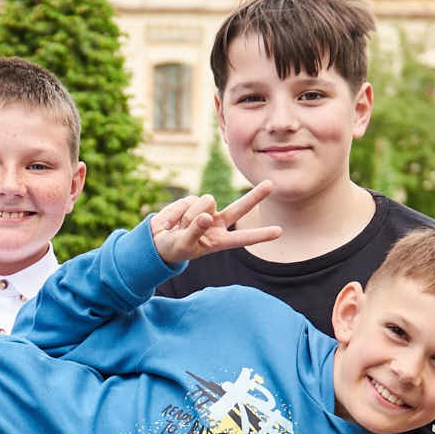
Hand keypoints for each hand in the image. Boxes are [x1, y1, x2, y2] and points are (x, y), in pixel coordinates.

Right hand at [149, 183, 282, 265]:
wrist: (155, 240)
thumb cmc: (172, 249)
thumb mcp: (183, 245)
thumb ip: (195, 231)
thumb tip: (207, 217)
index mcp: (219, 241)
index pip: (243, 237)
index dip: (260, 234)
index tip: (279, 231)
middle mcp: (216, 224)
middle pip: (239, 208)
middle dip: (255, 196)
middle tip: (271, 184)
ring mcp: (206, 211)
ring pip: (206, 202)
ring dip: (189, 214)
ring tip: (179, 227)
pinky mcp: (193, 202)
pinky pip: (189, 200)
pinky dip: (178, 211)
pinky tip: (174, 220)